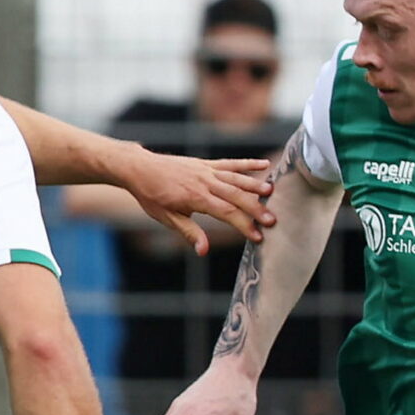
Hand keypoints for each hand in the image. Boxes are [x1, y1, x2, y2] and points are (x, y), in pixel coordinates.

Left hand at [116, 147, 273, 252]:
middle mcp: (205, 182)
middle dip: (255, 208)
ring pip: (236, 178)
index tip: (258, 236)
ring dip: (255, 185)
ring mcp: (206, 171)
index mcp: (196, 198)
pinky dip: (247, 164)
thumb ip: (189, 232)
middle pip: (235, 196)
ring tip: (273, 192)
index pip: (226, 213)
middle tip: (273, 220)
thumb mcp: (167, 218)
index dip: (243, 225)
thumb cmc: (152, 196)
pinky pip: (230, 163)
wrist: (140, 169)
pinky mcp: (206, 164)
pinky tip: (265, 165)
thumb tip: (203, 251)